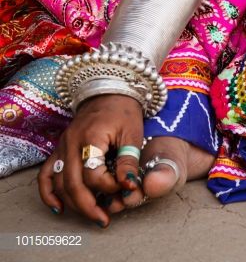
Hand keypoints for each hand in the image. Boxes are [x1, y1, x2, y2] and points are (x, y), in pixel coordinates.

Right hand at [38, 94, 143, 227]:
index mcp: (91, 137)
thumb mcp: (132, 133)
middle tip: (104, 220)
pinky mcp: (59, 149)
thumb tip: (129, 186)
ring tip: (93, 215)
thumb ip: (129, 160)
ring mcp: (62, 146)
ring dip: (74, 204)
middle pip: (72, 184)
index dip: (109, 186)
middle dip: (88, 207)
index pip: (93, 174)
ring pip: (60, 184)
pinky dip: (49, 193)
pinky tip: (60, 208)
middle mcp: (71, 143)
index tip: (125, 187)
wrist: (110, 90)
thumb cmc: (123, 111)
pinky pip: (46, 175)